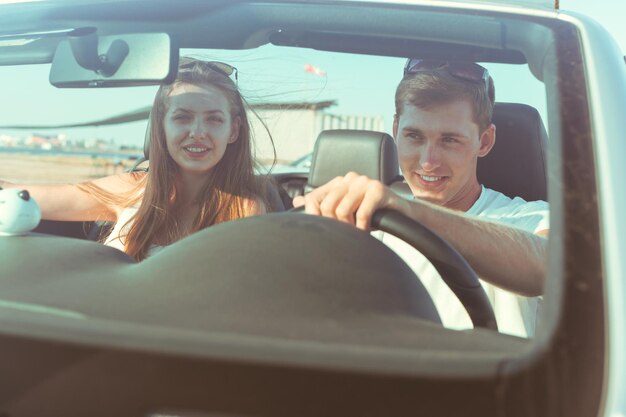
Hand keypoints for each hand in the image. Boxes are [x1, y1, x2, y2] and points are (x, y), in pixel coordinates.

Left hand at [293, 171, 408, 230]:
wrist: (403, 215)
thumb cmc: (373, 214)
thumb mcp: (346, 211)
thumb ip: (323, 205)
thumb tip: (297, 202)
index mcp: (339, 182)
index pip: (315, 198)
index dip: (315, 217)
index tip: (325, 231)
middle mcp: (350, 178)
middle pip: (327, 205)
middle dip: (335, 225)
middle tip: (345, 235)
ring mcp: (364, 182)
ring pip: (342, 210)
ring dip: (349, 228)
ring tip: (356, 233)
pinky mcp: (378, 189)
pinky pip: (361, 213)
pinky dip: (362, 227)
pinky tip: (366, 231)